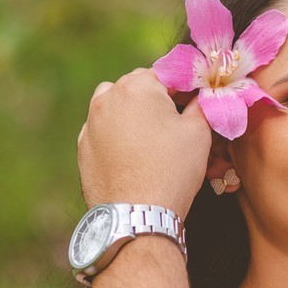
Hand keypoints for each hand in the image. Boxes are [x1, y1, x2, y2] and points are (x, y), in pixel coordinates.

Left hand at [77, 68, 210, 217]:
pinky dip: (119, 133)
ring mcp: (91, 123)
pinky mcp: (84, 146)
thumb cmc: (172, 170)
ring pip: (116, 104)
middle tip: (179, 120)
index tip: (200, 100)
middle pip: (140, 85)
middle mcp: (107, 97)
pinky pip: (104, 129)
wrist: (137, 214)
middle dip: (159, 97)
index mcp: (138, 86)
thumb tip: (203, 96)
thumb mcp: (199, 132)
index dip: (188, 86)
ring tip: (153, 135)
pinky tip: (135, 153)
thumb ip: (202, 105)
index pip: (169, 73)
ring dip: (134, 111)